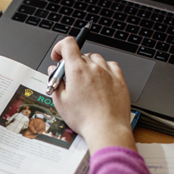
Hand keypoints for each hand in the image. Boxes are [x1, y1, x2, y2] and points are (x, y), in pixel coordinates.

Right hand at [48, 36, 136, 152]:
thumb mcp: (60, 102)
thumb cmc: (85, 119)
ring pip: (96, 59)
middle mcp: (94, 67)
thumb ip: (55, 82)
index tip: (58, 56)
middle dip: (73, 64)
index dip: (60, 47)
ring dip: (88, 65)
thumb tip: (54, 71)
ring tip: (85, 82)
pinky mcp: (120, 80)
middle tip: (70, 79)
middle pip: (81, 54)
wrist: (107, 129)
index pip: (68, 44)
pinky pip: (111, 66)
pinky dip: (104, 69)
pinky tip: (100, 81)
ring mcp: (108, 72)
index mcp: (77, 70)